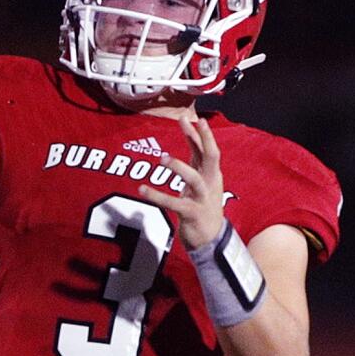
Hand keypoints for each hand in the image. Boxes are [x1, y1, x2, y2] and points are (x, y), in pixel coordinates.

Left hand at [137, 115, 226, 248]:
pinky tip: (142, 189)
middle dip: (203, 138)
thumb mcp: (200, 180)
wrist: (211, 238)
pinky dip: (157, 196)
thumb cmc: (203, 205)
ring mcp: (203, 198)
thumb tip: (190, 134)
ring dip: (179, 167)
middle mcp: (210, 183)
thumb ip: (195, 159)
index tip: (190, 116)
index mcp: (212, 174)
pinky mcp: (192, 213)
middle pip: (211, 156)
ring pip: (194, 179)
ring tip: (162, 158)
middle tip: (188, 121)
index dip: (200, 133)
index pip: (208, 149)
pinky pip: (174, 203)